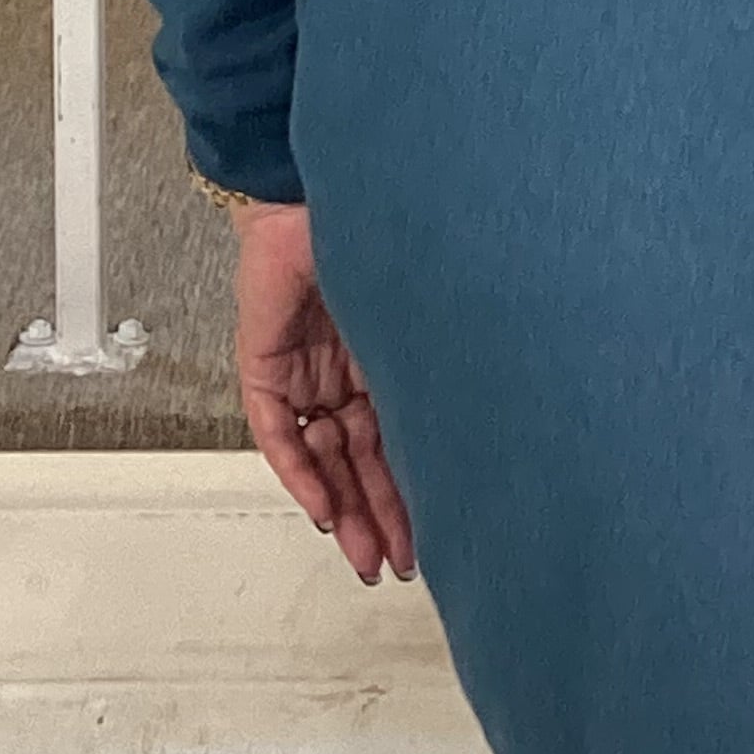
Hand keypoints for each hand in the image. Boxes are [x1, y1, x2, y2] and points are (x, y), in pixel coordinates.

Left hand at [231, 201, 416, 586]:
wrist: (318, 191)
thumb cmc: (381, 234)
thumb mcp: (419, 316)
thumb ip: (436, 367)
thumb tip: (489, 419)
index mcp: (387, 359)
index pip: (397, 440)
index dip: (412, 489)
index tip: (431, 533)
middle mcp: (346, 372)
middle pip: (360, 460)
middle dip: (380, 515)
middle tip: (398, 562)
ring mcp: (306, 373)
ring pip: (324, 458)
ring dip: (344, 509)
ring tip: (365, 553)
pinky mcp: (265, 368)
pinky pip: (280, 435)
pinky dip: (300, 474)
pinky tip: (322, 510)